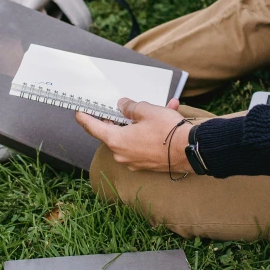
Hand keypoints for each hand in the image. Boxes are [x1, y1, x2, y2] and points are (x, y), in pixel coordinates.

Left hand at [75, 97, 191, 172]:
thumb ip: (130, 107)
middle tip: (122, 106)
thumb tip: (123, 106)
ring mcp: (134, 161)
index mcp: (116, 141)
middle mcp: (122, 154)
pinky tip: (168, 116)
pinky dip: (152, 132)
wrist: (192, 150)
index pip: (93, 128)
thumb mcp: (147, 110)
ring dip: (142, 122)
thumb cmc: (167, 131)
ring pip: (133, 136)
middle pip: (114, 132)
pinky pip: (145, 143)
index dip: (84, 118)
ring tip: (160, 107)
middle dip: (121, 117)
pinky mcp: (147, 163)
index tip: (78, 112)